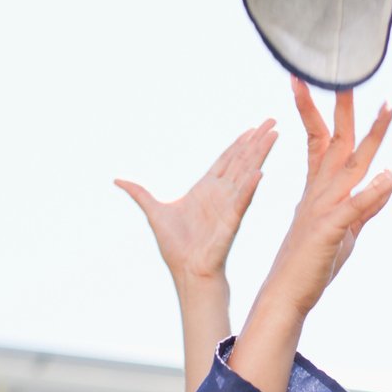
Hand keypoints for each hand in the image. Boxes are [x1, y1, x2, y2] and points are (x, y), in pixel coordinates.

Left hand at [115, 119, 277, 284]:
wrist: (186, 271)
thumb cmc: (175, 246)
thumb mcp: (154, 212)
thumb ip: (140, 193)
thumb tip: (118, 180)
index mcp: (206, 189)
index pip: (226, 160)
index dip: (239, 143)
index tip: (253, 128)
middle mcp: (221, 193)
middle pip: (242, 160)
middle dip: (256, 141)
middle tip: (272, 121)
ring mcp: (228, 205)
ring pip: (247, 173)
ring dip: (259, 154)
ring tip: (273, 135)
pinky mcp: (231, 221)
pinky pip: (242, 201)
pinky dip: (250, 187)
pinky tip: (259, 173)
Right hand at [256, 78, 391, 320]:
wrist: (286, 294)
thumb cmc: (312, 263)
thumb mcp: (346, 229)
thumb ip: (367, 203)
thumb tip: (390, 179)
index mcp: (318, 189)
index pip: (318, 139)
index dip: (314, 109)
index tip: (311, 81)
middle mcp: (321, 192)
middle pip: (336, 140)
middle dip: (344, 107)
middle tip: (348, 76)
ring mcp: (325, 208)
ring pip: (352, 164)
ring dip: (373, 136)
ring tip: (388, 108)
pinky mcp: (332, 229)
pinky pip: (358, 205)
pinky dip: (376, 189)